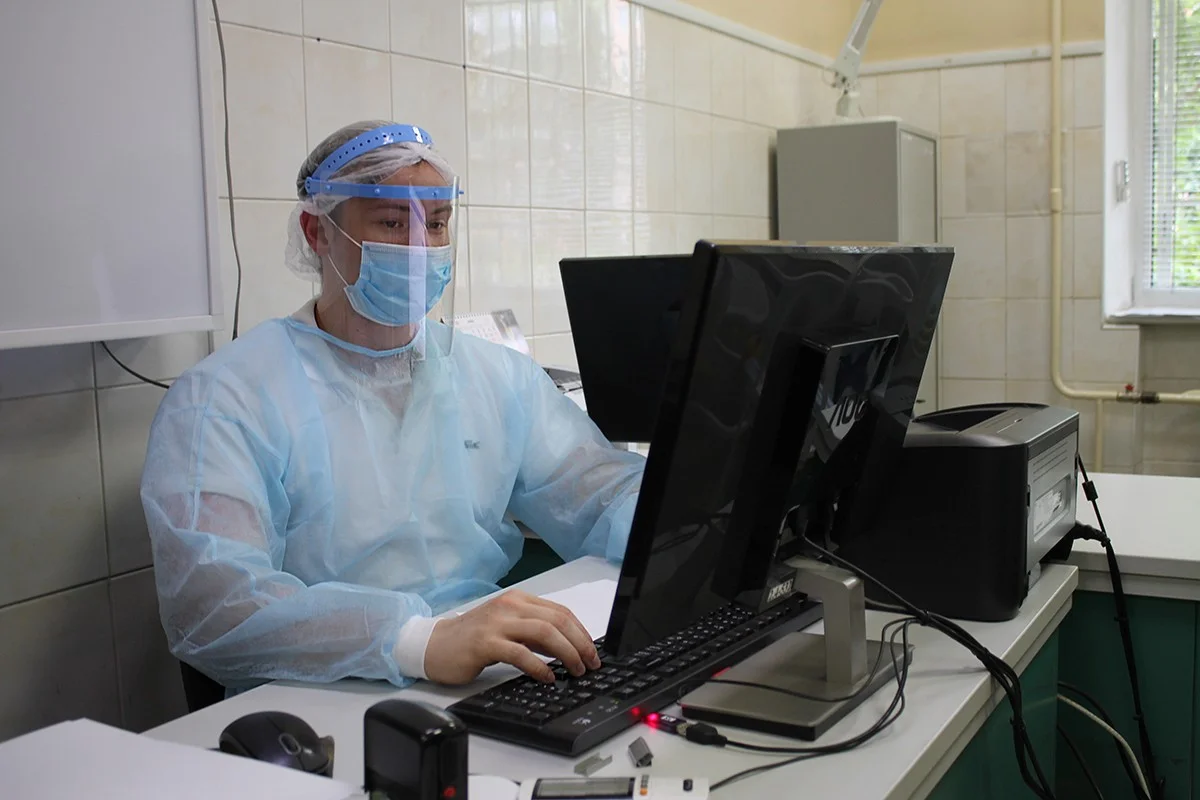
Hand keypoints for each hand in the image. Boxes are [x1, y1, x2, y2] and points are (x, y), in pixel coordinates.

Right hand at [423, 590, 601, 684]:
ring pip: (544, 632)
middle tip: (590, 663)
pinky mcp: (485, 643)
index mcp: (518, 600)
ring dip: (566, 653)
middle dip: (579, 643)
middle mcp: (509, 606)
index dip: (581, 632)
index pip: (560, 611)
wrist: (435, 646)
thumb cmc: (473, 639)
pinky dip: (539, 666)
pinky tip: (548, 677)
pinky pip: (520, 653)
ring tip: (575, 670)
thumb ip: (535, 634)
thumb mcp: (508, 629)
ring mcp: (497, 623)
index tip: (593, 651)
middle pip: (557, 620)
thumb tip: (568, 647)